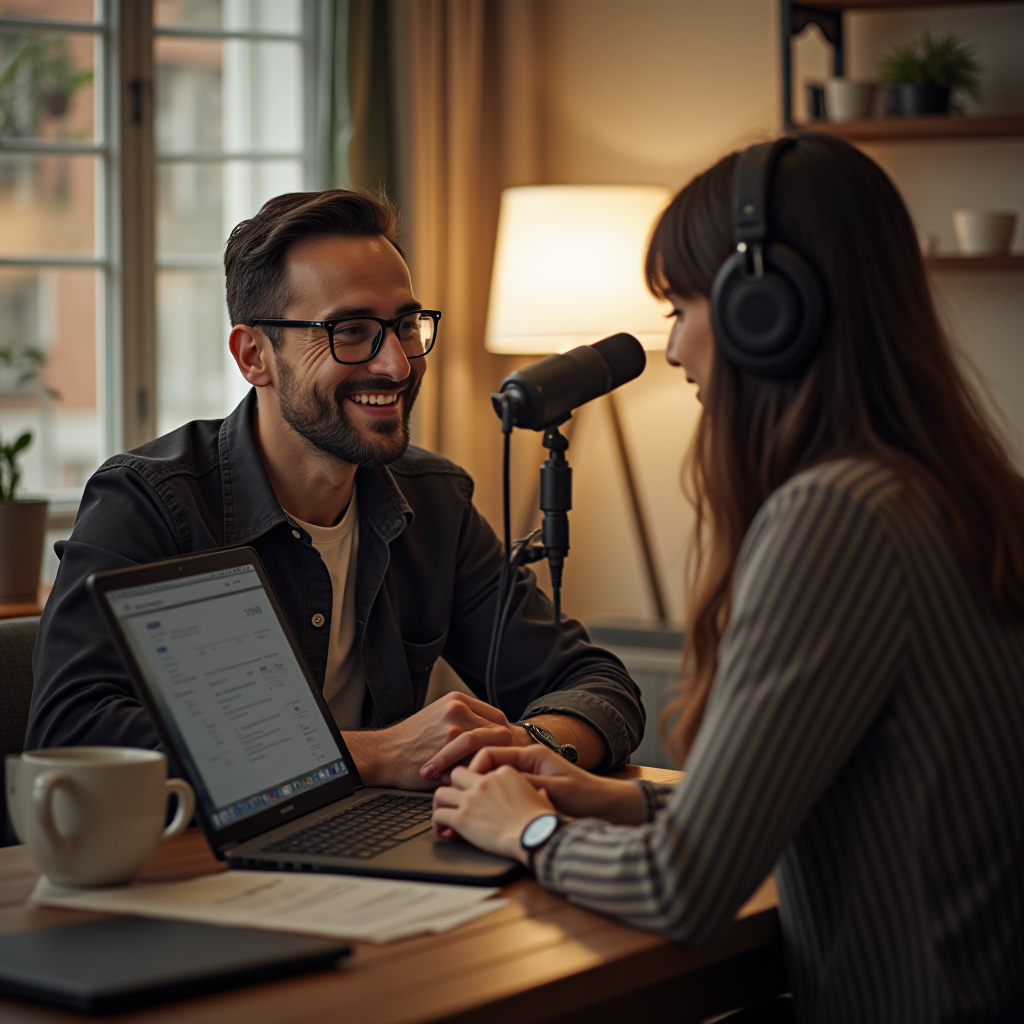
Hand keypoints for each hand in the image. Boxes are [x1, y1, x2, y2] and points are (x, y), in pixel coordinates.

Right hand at [342, 692, 525, 789]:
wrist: (385, 753)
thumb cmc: (411, 742)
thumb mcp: (438, 719)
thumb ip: (464, 723)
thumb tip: (492, 740)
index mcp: (458, 700)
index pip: (497, 717)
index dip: (504, 736)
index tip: (503, 753)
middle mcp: (458, 708)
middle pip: (500, 730)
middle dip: (503, 752)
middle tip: (500, 769)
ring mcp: (454, 725)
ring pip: (490, 746)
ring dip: (489, 764)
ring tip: (483, 777)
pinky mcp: (448, 745)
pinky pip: (474, 761)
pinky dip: (475, 772)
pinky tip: (469, 781)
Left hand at [432, 764, 554, 862]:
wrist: (533, 834)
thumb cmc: (540, 819)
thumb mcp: (542, 797)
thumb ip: (537, 792)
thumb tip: (541, 794)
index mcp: (503, 772)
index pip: (481, 770)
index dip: (477, 782)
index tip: (477, 794)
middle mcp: (484, 781)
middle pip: (456, 774)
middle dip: (453, 786)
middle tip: (455, 800)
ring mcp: (471, 799)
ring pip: (441, 792)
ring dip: (441, 803)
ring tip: (444, 814)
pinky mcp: (462, 818)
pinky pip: (439, 815)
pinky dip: (438, 823)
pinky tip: (444, 832)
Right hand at [467, 746, 643, 824]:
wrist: (606, 805)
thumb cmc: (585, 794)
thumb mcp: (554, 787)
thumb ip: (526, 784)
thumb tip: (496, 783)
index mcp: (530, 755)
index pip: (488, 753)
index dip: (473, 769)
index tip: (465, 787)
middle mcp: (524, 764)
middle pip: (483, 766)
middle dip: (466, 782)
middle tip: (452, 800)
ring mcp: (524, 778)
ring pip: (489, 783)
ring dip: (475, 795)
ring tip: (459, 813)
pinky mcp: (527, 793)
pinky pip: (500, 795)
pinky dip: (489, 805)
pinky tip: (481, 821)